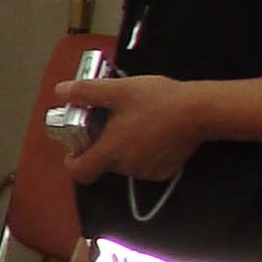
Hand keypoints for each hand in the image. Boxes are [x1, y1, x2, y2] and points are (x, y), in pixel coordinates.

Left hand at [61, 71, 205, 183]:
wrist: (200, 111)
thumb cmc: (158, 100)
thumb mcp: (118, 90)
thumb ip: (87, 91)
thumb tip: (61, 91)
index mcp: (111, 152)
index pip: (79, 171)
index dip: (72, 161)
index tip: (76, 147)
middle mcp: (127, 167)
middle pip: (103, 163)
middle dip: (102, 145)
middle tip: (111, 122)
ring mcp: (147, 171)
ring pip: (125, 163)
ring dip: (124, 148)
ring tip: (135, 123)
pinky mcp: (165, 171)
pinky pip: (145, 165)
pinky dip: (144, 152)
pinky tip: (153, 133)